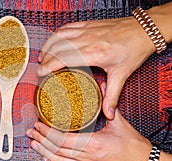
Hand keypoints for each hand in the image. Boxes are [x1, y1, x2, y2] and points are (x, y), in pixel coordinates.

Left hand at [26, 109, 152, 160]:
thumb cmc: (133, 147)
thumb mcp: (120, 123)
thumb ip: (108, 104)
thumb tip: (102, 87)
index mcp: (93, 144)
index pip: (62, 139)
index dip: (48, 133)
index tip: (39, 125)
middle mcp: (87, 158)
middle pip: (57, 150)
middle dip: (41, 140)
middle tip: (31, 132)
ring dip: (44, 152)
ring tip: (33, 144)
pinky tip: (47, 157)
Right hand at [38, 17, 154, 119]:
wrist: (143, 30)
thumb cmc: (134, 49)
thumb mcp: (122, 75)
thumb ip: (112, 96)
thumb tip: (108, 113)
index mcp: (93, 53)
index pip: (63, 58)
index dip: (48, 66)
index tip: (40, 73)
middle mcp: (87, 40)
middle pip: (57, 48)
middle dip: (45, 58)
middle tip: (40, 68)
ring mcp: (86, 30)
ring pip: (59, 36)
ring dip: (48, 45)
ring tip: (42, 56)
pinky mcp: (88, 24)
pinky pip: (66, 27)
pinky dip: (56, 34)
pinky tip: (54, 41)